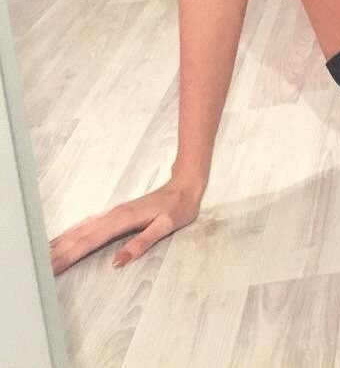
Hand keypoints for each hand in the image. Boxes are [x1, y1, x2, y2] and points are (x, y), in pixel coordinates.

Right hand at [49, 176, 203, 275]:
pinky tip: (63, 240)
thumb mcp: (166, 226)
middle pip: (80, 236)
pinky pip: (87, 225)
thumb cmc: (178, 207)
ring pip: (80, 229)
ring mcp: (112, 213)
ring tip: (43, 257)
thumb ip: (142, 242)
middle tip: (39, 269)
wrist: (185, 186)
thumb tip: (118, 262)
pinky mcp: (115, 214)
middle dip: (58, 252)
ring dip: (61, 243)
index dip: (69, 255)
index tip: (52, 268)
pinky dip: (72, 233)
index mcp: (123, 219)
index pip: (90, 241)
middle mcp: (113, 215)